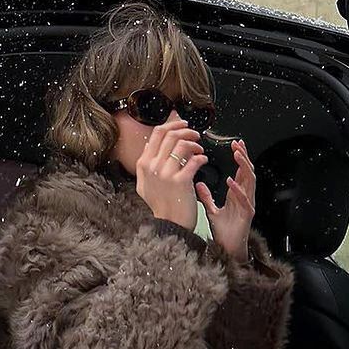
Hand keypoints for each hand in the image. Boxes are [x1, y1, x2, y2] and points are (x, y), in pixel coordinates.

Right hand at [136, 111, 207, 229]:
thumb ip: (145, 165)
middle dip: (187, 131)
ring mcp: (166, 174)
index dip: (173, 124)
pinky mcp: (181, 181)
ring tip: (200, 150)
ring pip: (183, 144)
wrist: (170, 224)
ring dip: (195, 144)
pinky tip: (204, 161)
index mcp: (144, 164)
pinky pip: (194, 160)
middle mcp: (153, 166)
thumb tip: (148, 145)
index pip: (157, 133)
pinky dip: (201, 158)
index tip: (183, 124)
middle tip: (196, 135)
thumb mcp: (144, 185)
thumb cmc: (161, 206)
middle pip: (171, 135)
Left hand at [196, 138, 254, 264]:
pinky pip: (245, 199)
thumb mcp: (211, 210)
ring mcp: (247, 205)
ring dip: (244, 167)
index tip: (235, 144)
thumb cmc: (223, 231)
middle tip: (238, 144)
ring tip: (237, 155)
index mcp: (237, 195)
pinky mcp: (247, 215)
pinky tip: (232, 181)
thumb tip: (199, 183)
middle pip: (248, 172)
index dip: (240, 158)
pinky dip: (238, 190)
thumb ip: (207, 196)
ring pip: (250, 182)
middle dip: (244, 157)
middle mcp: (244, 197)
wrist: (228, 249)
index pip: (241, 171)